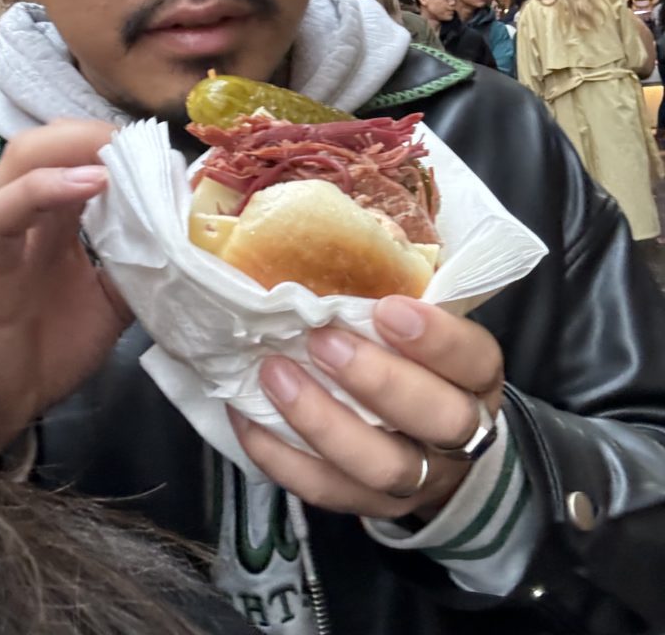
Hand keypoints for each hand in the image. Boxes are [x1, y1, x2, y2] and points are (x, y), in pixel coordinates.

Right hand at [0, 121, 131, 463]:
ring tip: (117, 151)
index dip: (121, 148)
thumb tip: (186, 245)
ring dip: (74, 144)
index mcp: (57, 222)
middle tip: (142, 144)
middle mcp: (30, 215)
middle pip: (52, 143)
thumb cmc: (47, 350)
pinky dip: (47, 186)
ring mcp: (4, 230)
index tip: (165, 152)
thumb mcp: (111, 303)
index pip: (82, 160)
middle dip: (98, 133)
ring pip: (25, 158)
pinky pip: (4, 208)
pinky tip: (92, 183)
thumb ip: (137, 268)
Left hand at [229, 297, 502, 519]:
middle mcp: (460, 435)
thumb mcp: (428, 323)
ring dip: (323, 421)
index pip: (474, 359)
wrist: (437, 447)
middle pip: (438, 420)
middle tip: (323, 341)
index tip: (388, 307)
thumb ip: (400, 288)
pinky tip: (247, 414)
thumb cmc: (420, 362)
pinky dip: (282, 456)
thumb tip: (336, 219)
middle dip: (378, 381)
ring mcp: (418, 478)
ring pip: (381, 466)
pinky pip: (326, 491)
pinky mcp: (370, 504)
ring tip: (275, 373)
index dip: (437, 338)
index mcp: (477, 376)